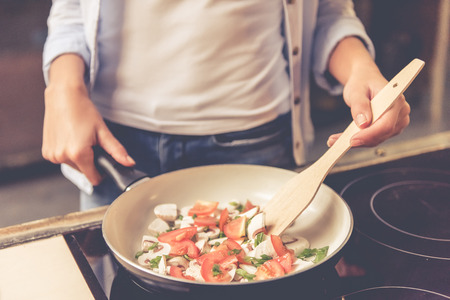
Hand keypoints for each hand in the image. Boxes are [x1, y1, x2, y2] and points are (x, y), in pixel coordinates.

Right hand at [41, 55, 134, 184]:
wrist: (64, 96)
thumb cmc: (83, 110)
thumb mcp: (103, 131)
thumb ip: (116, 150)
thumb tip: (129, 162)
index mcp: (78, 154)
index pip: (94, 178)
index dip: (102, 172)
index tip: (104, 161)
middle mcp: (62, 156)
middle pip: (84, 171)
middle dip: (90, 160)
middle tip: (90, 141)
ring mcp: (52, 156)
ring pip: (73, 166)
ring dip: (79, 156)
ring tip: (79, 137)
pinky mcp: (46, 153)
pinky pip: (63, 160)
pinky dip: (68, 153)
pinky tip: (70, 138)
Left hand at [326, 37, 410, 147]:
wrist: (366, 79)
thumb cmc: (362, 82)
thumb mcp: (357, 90)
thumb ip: (360, 105)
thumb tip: (363, 123)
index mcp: (396, 100)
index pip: (386, 124)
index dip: (369, 135)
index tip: (352, 140)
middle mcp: (401, 112)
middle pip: (382, 134)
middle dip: (360, 140)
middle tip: (335, 142)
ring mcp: (397, 122)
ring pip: (377, 139)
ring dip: (357, 142)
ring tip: (334, 140)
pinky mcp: (390, 128)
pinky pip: (375, 138)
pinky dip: (359, 140)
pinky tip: (343, 139)